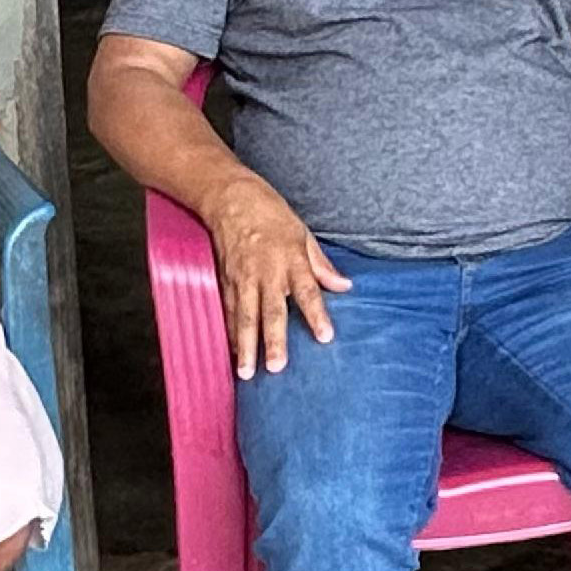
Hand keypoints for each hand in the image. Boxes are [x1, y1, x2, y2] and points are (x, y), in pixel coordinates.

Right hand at [201, 174, 352, 379]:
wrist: (230, 198)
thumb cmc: (271, 214)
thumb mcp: (303, 234)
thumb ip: (321, 265)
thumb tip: (344, 286)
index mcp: (291, 259)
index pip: (307, 291)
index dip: (316, 315)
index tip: (325, 336)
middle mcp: (266, 272)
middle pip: (271, 311)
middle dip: (273, 340)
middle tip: (277, 367)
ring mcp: (243, 278)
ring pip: (244, 317)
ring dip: (246, 346)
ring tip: (247, 372)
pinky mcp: (226, 280)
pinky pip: (229, 311)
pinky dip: (231, 334)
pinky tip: (234, 354)